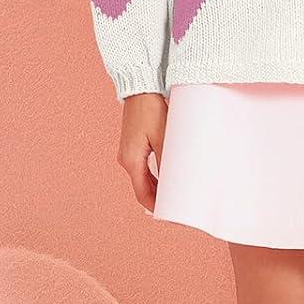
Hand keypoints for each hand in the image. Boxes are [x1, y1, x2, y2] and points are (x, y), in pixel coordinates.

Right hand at [117, 92, 166, 211]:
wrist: (140, 88)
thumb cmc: (151, 110)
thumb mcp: (163, 137)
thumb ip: (168, 162)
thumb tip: (176, 183)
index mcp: (131, 161)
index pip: (143, 194)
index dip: (156, 207)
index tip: (171, 215)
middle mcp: (126, 159)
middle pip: (142, 188)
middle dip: (159, 199)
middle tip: (177, 207)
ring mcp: (128, 153)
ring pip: (143, 178)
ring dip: (158, 187)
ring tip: (176, 194)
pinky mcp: (133, 145)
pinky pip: (143, 168)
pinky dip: (155, 176)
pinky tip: (168, 177)